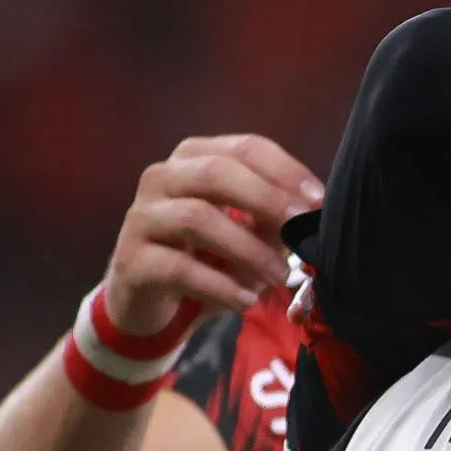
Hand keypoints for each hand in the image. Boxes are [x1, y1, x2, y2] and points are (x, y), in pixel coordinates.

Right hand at [105, 135, 324, 336]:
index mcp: (195, 159)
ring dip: (247, 249)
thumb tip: (314, 217)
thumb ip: (275, 220)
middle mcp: (163, 178)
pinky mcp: (132, 260)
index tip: (318, 200)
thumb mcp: (248, 235)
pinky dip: (220, 286)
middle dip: (266, 199)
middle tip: (300, 229)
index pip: (244, 148)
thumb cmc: (206, 258)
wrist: (150, 302)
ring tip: (278, 277)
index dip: (285, 171)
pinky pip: (179, 269)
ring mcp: (142, 217)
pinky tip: (245, 302)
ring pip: (197, 219)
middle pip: (216, 173)